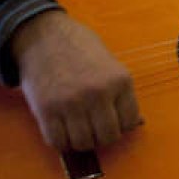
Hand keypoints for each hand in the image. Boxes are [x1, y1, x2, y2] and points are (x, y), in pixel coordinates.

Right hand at [9, 10, 140, 151]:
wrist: (42, 35)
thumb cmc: (79, 49)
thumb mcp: (110, 64)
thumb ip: (121, 93)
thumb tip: (136, 124)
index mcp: (120, 81)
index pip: (130, 122)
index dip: (121, 125)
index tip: (112, 120)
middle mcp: (98, 93)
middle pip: (108, 137)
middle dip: (102, 137)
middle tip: (94, 129)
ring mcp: (71, 102)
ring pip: (84, 143)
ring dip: (81, 141)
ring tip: (77, 128)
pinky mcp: (46, 109)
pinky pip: (58, 141)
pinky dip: (61, 142)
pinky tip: (61, 130)